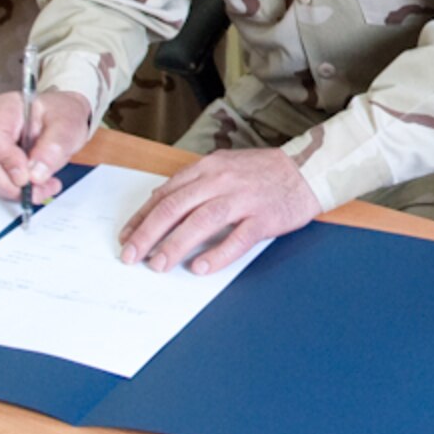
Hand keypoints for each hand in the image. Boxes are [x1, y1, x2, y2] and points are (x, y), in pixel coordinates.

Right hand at [0, 89, 91, 201]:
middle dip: (11, 184)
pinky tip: (38, 187)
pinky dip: (17, 190)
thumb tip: (35, 174)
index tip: (27, 176)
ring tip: (44, 188)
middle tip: (38, 190)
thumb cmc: (63, 114)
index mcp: (4, 108)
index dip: (8, 161)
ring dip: (16, 190)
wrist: (63, 117)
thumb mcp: (67, 125)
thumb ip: (53, 148)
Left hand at [118, 148, 320, 274]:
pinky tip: (201, 267)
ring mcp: (243, 199)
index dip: (142, 217)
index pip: (166, 194)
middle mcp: (222, 181)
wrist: (307, 171)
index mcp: (209, 168)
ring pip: (202, 221)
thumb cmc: (263, 172)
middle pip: (176, 207)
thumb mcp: (224, 166)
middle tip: (131, 256)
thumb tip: (159, 201)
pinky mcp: (264, 217)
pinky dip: (218, 254)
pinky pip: (238, 238)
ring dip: (176, 245)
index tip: (126, 237)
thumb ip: (194, 182)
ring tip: (158, 265)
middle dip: (149, 234)